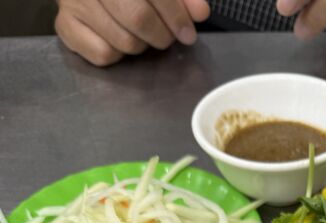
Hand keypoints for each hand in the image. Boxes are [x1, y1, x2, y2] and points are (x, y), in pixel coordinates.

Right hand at [55, 0, 210, 66]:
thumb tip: (200, 13)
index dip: (176, 15)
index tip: (188, 32)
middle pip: (137, 18)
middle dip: (161, 34)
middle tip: (167, 36)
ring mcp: (73, 2)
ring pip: (123, 42)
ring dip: (141, 44)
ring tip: (140, 33)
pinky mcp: (65, 26)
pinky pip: (103, 54)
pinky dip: (117, 53)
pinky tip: (117, 38)